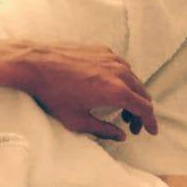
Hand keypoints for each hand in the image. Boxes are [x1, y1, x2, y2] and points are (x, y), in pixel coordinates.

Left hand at [15, 42, 157, 140]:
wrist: (36, 65)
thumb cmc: (53, 94)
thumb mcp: (76, 120)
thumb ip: (102, 130)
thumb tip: (120, 136)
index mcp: (116, 91)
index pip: (144, 109)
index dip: (150, 122)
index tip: (150, 131)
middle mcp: (119, 72)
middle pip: (142, 93)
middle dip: (141, 112)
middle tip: (133, 126)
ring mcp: (112, 58)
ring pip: (133, 79)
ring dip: (133, 95)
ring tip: (121, 110)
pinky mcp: (102, 50)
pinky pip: (121, 67)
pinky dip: (123, 81)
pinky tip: (110, 90)